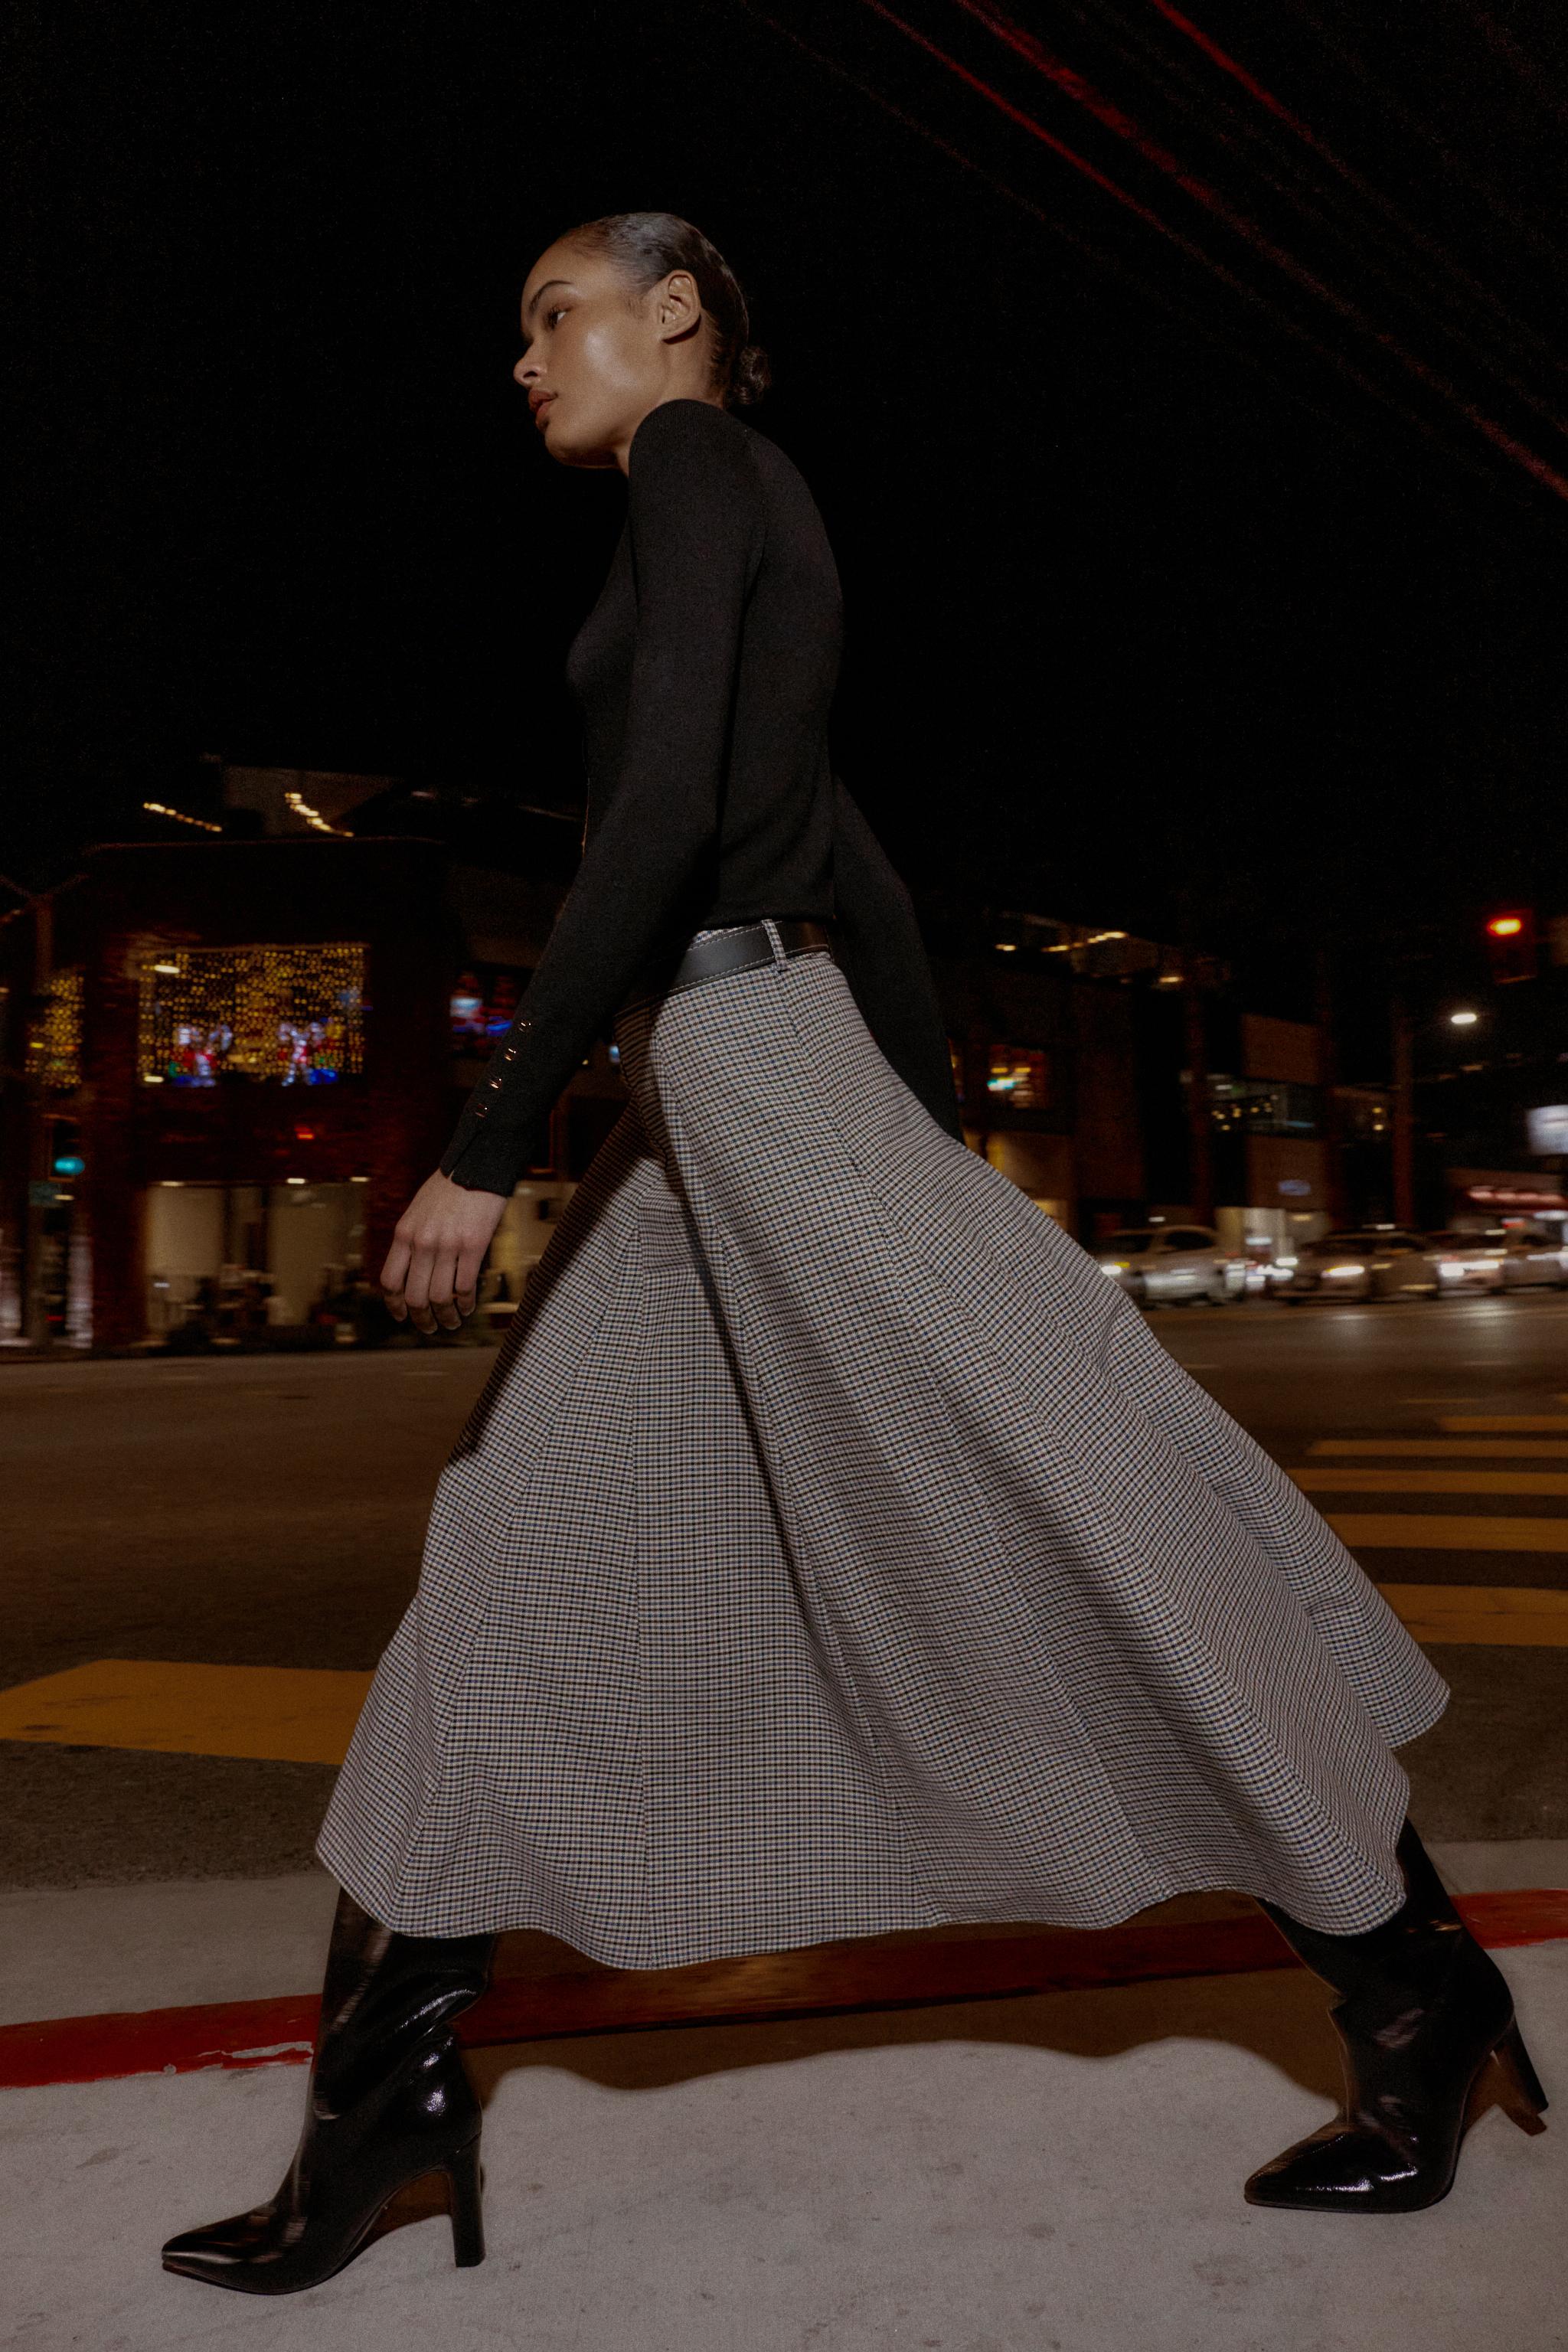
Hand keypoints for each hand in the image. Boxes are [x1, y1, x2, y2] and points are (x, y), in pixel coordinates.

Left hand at [380, 1171, 508, 1332]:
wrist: (476, 1166)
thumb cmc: (448, 1187)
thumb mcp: (417, 1211)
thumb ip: (411, 1239)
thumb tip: (411, 1269)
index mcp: (404, 1234)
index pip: (390, 1281)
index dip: (394, 1305)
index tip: (402, 1316)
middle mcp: (422, 1243)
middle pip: (415, 1297)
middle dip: (422, 1319)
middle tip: (429, 1327)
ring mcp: (447, 1246)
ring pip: (441, 1298)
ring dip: (447, 1317)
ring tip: (452, 1321)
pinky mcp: (473, 1246)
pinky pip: (465, 1287)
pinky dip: (466, 1304)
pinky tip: (468, 1307)